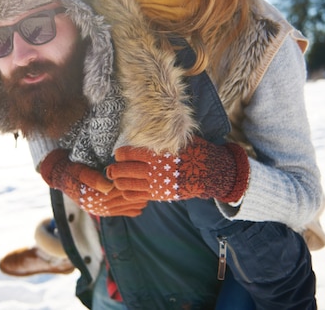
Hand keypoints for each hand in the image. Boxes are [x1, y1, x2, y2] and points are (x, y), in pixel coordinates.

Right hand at [40, 149, 146, 216]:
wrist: (62, 177)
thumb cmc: (72, 170)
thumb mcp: (79, 170)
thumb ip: (93, 178)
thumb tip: (108, 186)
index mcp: (92, 195)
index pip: (117, 191)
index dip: (130, 185)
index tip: (143, 179)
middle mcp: (96, 206)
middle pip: (122, 200)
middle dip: (137, 194)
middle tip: (152, 187)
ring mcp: (99, 210)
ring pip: (123, 208)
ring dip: (137, 203)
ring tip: (148, 195)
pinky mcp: (101, 211)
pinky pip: (119, 213)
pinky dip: (131, 210)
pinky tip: (140, 205)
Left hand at [106, 137, 249, 202]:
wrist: (209, 172)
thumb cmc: (193, 151)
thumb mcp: (178, 139)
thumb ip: (160, 137)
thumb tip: (143, 129)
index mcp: (157, 153)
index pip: (127, 154)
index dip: (120, 154)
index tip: (120, 154)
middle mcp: (154, 170)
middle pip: (122, 170)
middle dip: (115, 168)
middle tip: (116, 166)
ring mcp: (155, 184)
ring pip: (124, 184)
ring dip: (119, 180)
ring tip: (120, 177)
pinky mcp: (157, 195)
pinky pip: (134, 196)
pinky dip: (127, 192)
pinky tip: (129, 187)